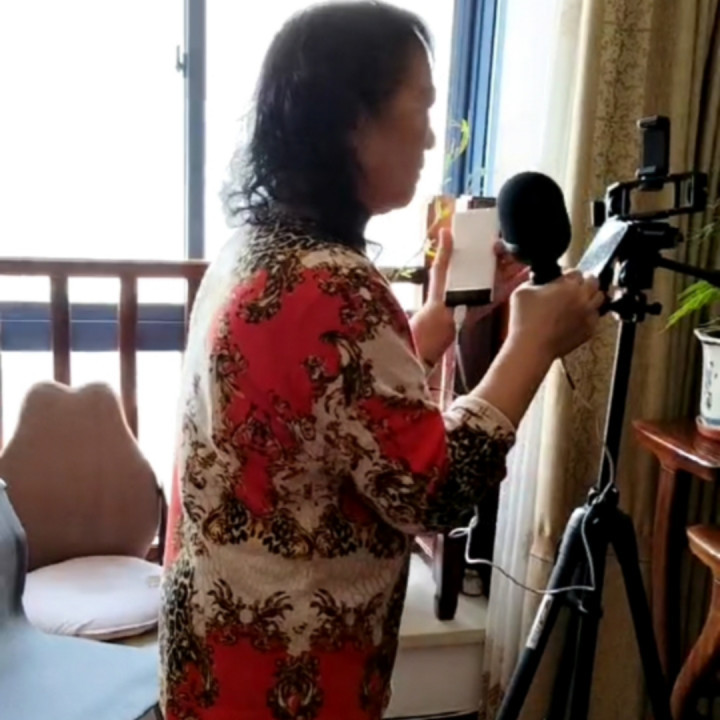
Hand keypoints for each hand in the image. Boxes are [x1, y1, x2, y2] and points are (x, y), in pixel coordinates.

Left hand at [411, 230, 530, 366]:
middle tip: (518, 244)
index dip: (495, 242)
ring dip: (519, 261)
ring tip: (529, 253)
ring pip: (510, 269)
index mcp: (471, 263)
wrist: (444, 317)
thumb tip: (444, 230)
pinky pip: (512, 284)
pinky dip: (522, 277)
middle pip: (501, 258)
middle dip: (510, 250)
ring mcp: (492, 283)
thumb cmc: (439, 294)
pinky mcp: (497, 295)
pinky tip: (530, 270)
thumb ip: (445, 251)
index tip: (500, 235)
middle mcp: (483, 272)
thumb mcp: (440, 269)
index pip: (486, 249)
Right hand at [508, 271, 603, 359]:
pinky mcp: (588, 331)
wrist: (531, 347)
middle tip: (575, 285)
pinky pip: (595, 318)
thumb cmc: (525, 320)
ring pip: (600, 299)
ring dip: (590, 297)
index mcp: (568, 285)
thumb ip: (534, 280)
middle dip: (584, 281)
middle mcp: (583, 298)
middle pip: (594, 281)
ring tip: (580, 300)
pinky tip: (576, 318)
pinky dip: (588, 316)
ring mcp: (588, 316)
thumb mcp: (522, 291)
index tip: (561, 278)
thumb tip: (539, 281)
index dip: (567, 274)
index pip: (576, 271)